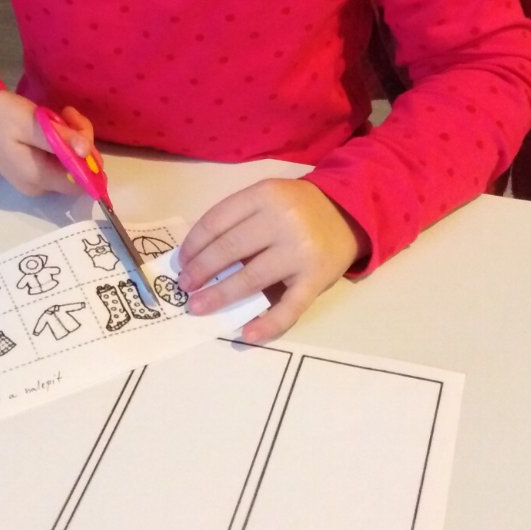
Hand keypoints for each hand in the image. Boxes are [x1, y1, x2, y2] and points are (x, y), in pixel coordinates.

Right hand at [0, 90, 99, 197]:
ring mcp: (35, 179)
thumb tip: (88, 152)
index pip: (82, 182)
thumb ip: (61, 139)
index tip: (78, 129)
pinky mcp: (31, 168)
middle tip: (67, 113)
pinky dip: (61, 141)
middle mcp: (39, 186)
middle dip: (81, 142)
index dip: (90, 158)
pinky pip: (57, 159)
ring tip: (60, 113)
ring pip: (69, 163)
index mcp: (39, 178)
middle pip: (77, 172)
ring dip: (71, 138)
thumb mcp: (32, 123)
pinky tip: (52, 123)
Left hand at [178, 179, 366, 343]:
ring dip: (220, 295)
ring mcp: (300, 252)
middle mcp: (282, 221)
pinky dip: (267, 323)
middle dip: (200, 270)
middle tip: (185, 287)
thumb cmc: (297, 208)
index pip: (217, 221)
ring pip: (251, 278)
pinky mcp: (317, 279)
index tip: (181, 261)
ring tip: (198, 306)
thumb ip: (238, 219)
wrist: (349, 213)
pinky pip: (289, 307)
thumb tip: (197, 256)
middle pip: (229, 249)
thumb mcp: (267, 199)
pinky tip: (247, 334)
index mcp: (264, 195)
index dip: (194, 244)